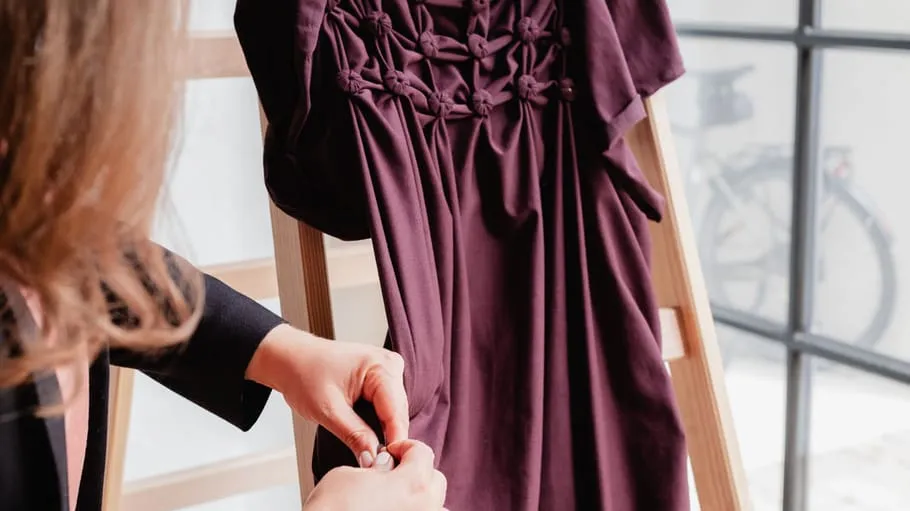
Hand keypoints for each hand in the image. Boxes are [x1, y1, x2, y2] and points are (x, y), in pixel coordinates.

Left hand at [246, 324, 408, 463]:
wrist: (290, 360)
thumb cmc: (303, 373)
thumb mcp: (328, 410)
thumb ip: (354, 436)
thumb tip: (373, 459)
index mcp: (380, 366)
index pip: (395, 412)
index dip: (393, 442)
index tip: (387, 465)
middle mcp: (389, 365)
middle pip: (398, 413)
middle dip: (388, 438)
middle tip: (373, 463)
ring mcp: (387, 370)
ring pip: (395, 412)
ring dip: (384, 431)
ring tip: (370, 450)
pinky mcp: (381, 378)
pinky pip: (388, 406)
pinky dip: (379, 422)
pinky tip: (369, 433)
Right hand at [304, 440, 447, 510]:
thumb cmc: (330, 510)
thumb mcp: (347, 475)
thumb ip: (374, 467)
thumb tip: (383, 467)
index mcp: (412, 483)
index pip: (423, 452)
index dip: (404, 446)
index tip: (391, 451)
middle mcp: (424, 507)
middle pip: (435, 479)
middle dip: (417, 470)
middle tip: (392, 472)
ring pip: (435, 505)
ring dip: (420, 496)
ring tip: (395, 496)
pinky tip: (397, 510)